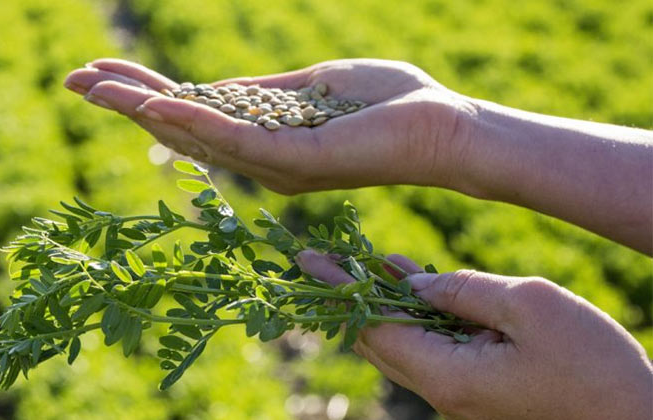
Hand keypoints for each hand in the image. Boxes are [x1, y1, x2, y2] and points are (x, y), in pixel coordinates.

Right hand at [63, 59, 475, 193]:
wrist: (440, 125)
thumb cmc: (389, 102)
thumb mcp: (315, 85)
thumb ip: (264, 93)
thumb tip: (217, 88)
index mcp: (262, 135)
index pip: (192, 111)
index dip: (146, 90)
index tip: (102, 70)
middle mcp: (258, 157)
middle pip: (179, 127)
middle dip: (126, 101)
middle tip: (72, 79)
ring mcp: (273, 163)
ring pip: (193, 134)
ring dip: (141, 108)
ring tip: (92, 85)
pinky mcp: (294, 160)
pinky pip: (233, 139)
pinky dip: (189, 120)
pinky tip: (151, 103)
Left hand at [294, 250, 652, 419]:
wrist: (632, 419)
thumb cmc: (591, 366)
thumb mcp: (529, 308)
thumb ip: (464, 292)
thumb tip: (415, 285)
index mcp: (446, 373)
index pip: (372, 326)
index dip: (337, 290)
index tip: (306, 262)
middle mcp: (441, 388)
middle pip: (376, 337)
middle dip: (346, 296)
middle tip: (319, 259)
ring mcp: (458, 390)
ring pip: (402, 340)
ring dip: (379, 300)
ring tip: (355, 262)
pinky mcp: (477, 385)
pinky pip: (431, 344)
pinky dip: (414, 311)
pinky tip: (407, 280)